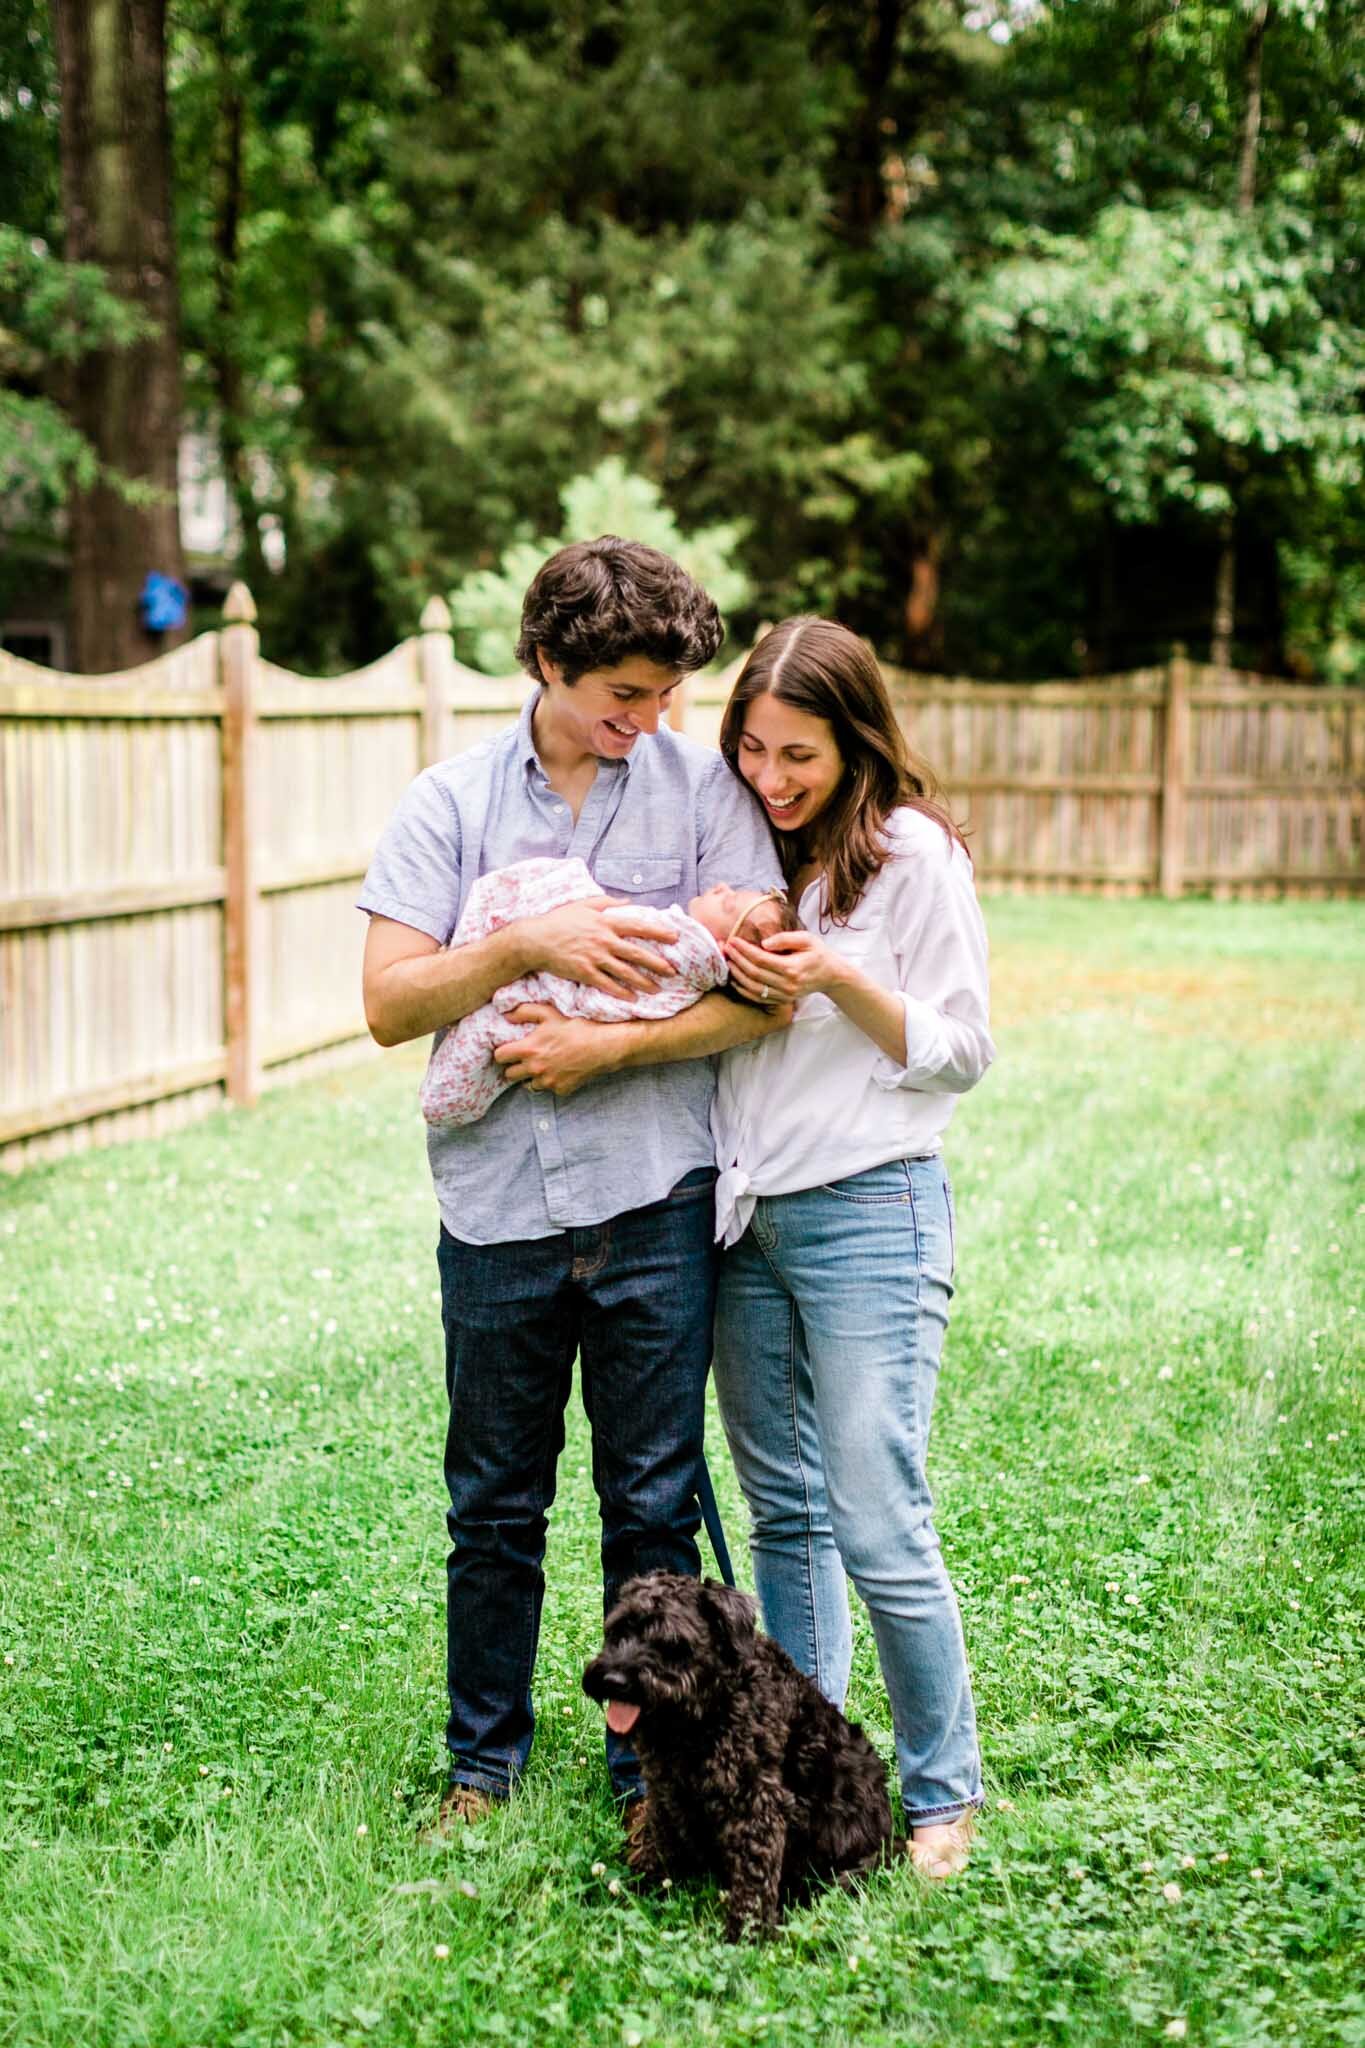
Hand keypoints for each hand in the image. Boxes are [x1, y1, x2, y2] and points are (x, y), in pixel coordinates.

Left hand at [492, 1004, 620, 1097]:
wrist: (603, 1047)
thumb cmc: (576, 1028)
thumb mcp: (549, 1013)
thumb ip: (524, 1012)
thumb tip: (507, 1015)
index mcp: (529, 1049)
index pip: (499, 1057)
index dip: (502, 1052)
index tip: (509, 1049)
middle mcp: (535, 1069)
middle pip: (509, 1075)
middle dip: (514, 1067)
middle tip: (524, 1059)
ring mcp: (548, 1082)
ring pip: (527, 1085)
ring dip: (531, 1077)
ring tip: (542, 1065)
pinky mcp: (560, 1090)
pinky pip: (548, 1089)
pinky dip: (550, 1082)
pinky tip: (559, 1070)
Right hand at [522, 898, 673, 998]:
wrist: (535, 939)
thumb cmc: (558, 920)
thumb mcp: (583, 905)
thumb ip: (607, 903)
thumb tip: (628, 902)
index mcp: (605, 922)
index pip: (638, 926)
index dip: (658, 931)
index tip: (675, 937)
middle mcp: (603, 940)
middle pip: (637, 953)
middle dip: (657, 963)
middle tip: (673, 971)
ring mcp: (594, 958)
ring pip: (625, 972)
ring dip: (643, 982)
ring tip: (657, 989)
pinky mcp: (584, 973)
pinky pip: (607, 985)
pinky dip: (621, 992)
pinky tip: (632, 999)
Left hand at [725, 929, 847, 1005]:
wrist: (832, 976)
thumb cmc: (818, 953)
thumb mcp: (807, 939)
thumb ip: (785, 938)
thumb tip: (764, 942)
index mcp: (792, 968)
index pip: (761, 959)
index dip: (744, 950)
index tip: (732, 940)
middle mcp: (787, 984)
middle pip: (753, 973)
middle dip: (736, 959)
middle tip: (724, 948)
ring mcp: (784, 995)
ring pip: (752, 987)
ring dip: (736, 974)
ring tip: (726, 960)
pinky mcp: (781, 1000)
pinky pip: (757, 998)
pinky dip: (743, 989)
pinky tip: (734, 978)